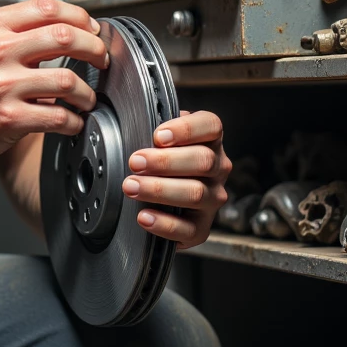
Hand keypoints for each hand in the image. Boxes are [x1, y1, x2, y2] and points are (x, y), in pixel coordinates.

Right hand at [0, 0, 109, 167]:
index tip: (91, 30)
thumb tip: (56, 31)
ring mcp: (2, 85)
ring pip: (68, 80)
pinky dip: (73, 121)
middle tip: (101, 61)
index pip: (48, 8)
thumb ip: (8, 33)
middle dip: (95, 49)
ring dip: (87, 92)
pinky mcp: (7, 119)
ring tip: (86, 99)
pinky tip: (72, 122)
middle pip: (66, 37)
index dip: (80, 17)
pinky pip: (57, 117)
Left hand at [121, 110, 230, 247]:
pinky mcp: (202, 228)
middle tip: (135, 162)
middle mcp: (217, 169)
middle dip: (165, 161)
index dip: (186, 129)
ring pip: (195, 193)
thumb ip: (153, 126)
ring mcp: (212, 199)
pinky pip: (188, 229)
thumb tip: (129, 116)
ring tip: (131, 186)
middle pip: (202, 161)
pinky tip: (144, 216)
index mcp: (210, 141)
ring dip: (159, 189)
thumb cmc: (160, 163)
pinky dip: (164, 223)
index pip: (210, 126)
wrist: (162, 203)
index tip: (158, 136)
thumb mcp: (158, 139)